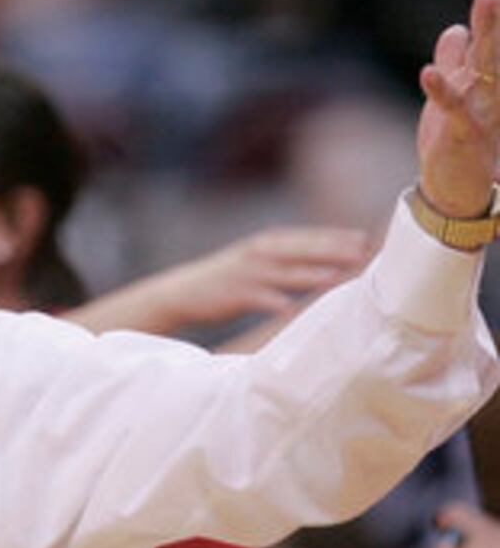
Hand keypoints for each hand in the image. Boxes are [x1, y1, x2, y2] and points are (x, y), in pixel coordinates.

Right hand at [157, 226, 368, 326]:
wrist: (183, 292)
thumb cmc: (225, 280)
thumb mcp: (253, 260)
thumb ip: (284, 258)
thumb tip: (322, 263)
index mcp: (265, 244)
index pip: (306, 238)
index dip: (334, 238)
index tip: (364, 239)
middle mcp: (258, 254)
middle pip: (301, 252)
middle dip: (331, 252)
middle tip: (361, 254)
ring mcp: (247, 275)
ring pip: (285, 273)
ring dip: (310, 274)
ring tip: (335, 277)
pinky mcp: (235, 295)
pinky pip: (260, 299)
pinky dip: (276, 303)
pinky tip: (291, 310)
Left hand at [416, 0, 499, 217]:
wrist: (457, 192)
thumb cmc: (456, 141)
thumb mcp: (449, 95)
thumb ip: (455, 61)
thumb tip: (453, 29)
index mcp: (484, 73)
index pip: (487, 25)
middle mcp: (489, 84)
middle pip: (494, 32)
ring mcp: (480, 107)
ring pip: (488, 62)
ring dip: (489, 29)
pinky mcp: (461, 133)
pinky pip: (452, 107)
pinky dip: (441, 90)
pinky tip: (428, 70)